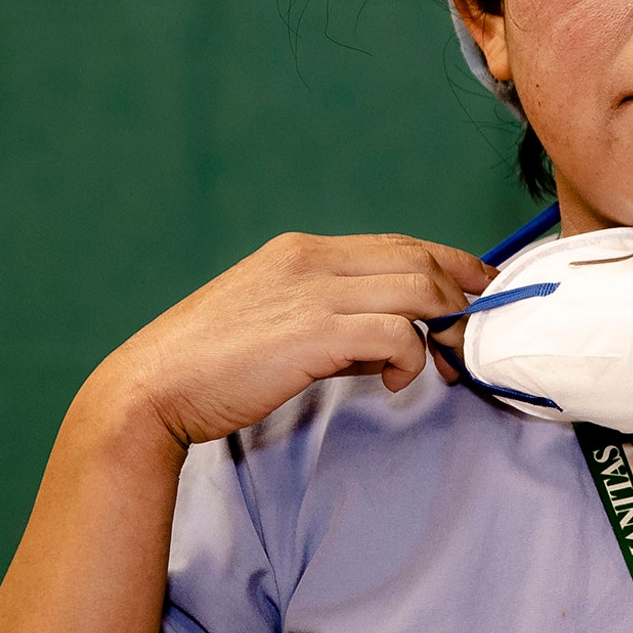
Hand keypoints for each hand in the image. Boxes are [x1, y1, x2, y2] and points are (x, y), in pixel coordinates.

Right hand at [99, 232, 493, 447]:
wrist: (153, 389)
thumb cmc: (209, 365)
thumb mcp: (274, 323)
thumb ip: (330, 320)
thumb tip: (385, 343)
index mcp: (300, 251)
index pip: (396, 243)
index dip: (448, 260)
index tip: (479, 283)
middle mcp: (310, 260)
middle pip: (417, 259)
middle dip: (458, 294)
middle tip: (470, 333)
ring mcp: (313, 292)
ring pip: (417, 289)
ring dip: (442, 326)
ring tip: (438, 362)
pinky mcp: (315, 332)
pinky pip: (397, 333)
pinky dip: (412, 357)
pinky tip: (395, 381)